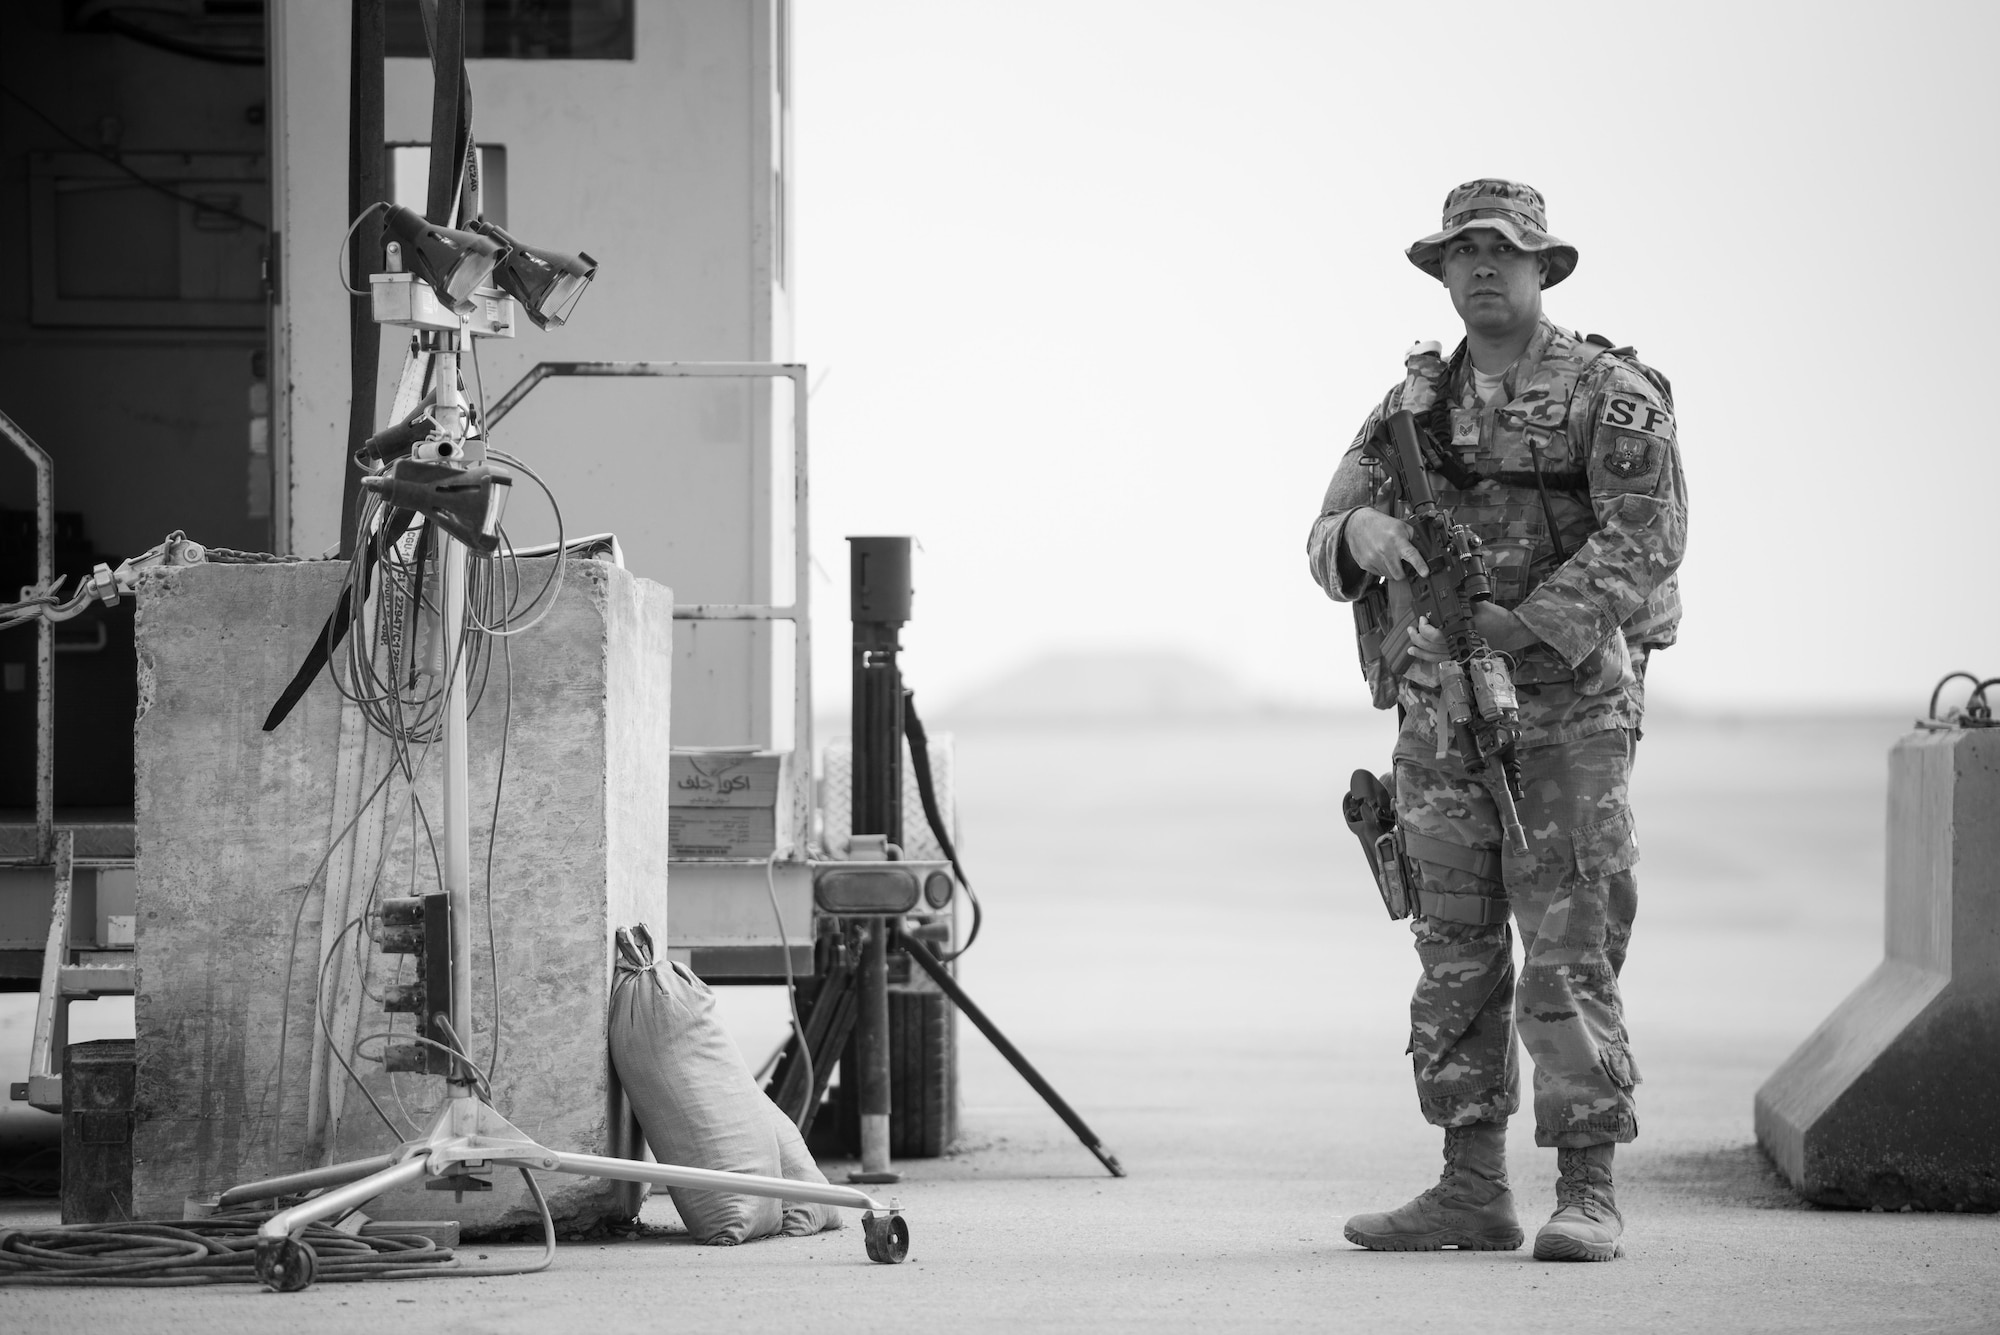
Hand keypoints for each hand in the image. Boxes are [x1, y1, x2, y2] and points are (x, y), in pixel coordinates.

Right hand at [1343, 508, 1429, 580]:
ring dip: (1391, 570)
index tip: (1425, 573)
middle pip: (1399, 574)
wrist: (1356, 524)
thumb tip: (1424, 551)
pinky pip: (1378, 574)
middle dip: (1402, 572)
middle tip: (1401, 563)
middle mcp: (1384, 550)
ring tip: (1388, 557)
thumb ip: (1413, 539)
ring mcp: (1373, 558)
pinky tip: (1379, 557)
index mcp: (1396, 539)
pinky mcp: (1365, 564)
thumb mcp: (1401, 526)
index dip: (1419, 565)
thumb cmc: (1380, 525)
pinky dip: (1381, 568)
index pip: (1410, 554)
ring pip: (1389, 575)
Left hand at [1407, 604, 1540, 662]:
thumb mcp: (1479, 604)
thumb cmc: (1497, 618)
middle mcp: (1461, 645)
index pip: (1436, 636)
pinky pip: (1444, 661)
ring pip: (1436, 657)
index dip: (1425, 628)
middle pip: (1432, 647)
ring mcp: (1462, 653)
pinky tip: (1423, 655)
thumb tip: (1449, 593)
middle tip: (1412, 628)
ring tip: (1411, 646)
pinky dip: (1432, 659)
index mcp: (1462, 632)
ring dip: (1421, 651)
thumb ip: (1463, 600)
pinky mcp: (1464, 656)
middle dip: (1418, 638)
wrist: (1512, 631)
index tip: (1422, 619)